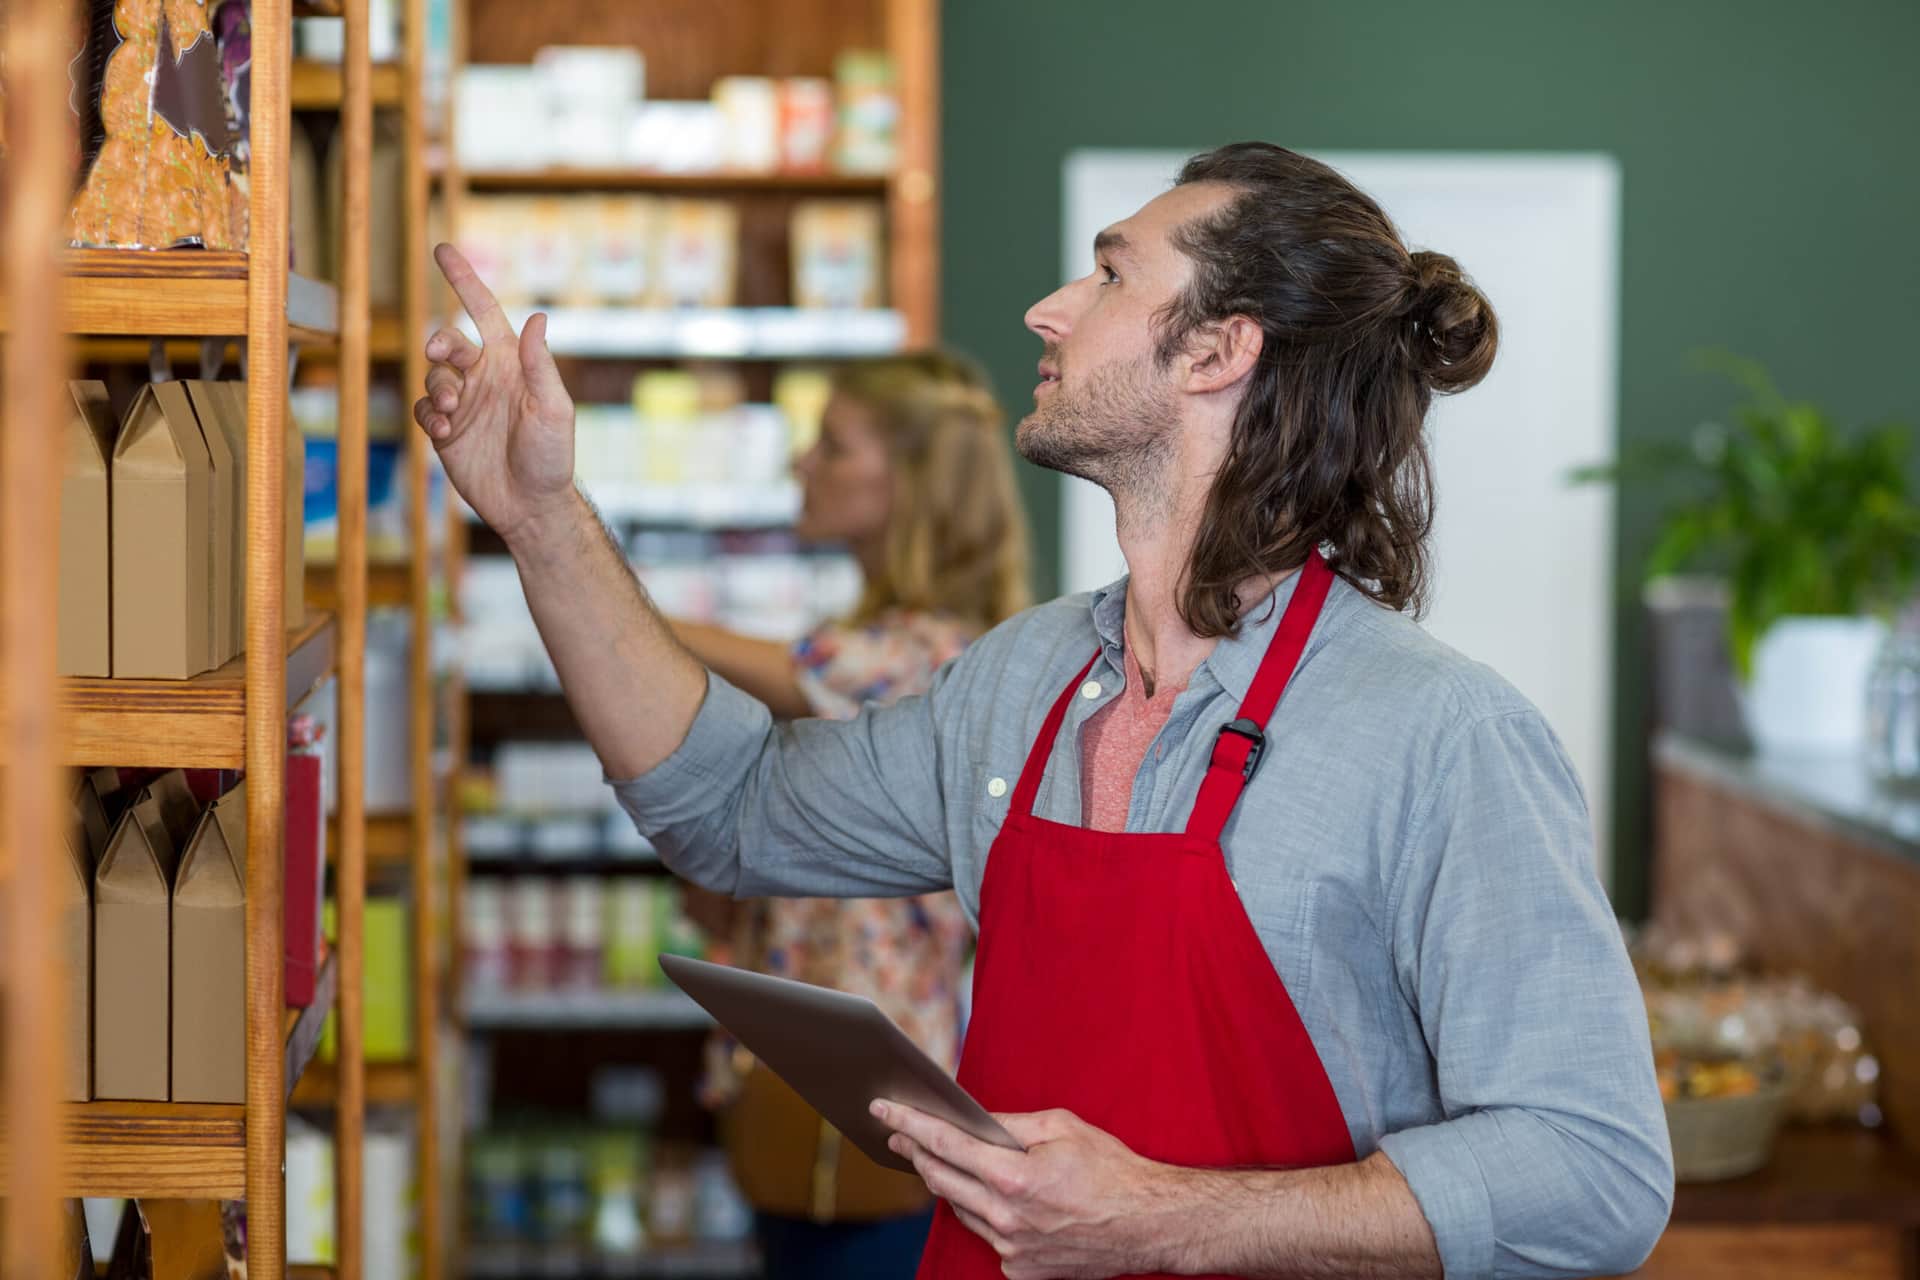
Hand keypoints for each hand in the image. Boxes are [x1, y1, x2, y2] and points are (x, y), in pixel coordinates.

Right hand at [413, 243, 576, 545]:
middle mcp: (484, 376)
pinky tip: (447, 434)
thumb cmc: (551, 456)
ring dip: (439, 388)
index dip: (464, 279)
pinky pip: (423, 410)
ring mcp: (464, 403)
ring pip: (432, 375)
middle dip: (440, 342)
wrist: (531, 505)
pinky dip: (430, 416)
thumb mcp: (552, 408)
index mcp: (510, 361)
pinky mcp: (445, 431)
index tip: (443, 249)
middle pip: (447, 341)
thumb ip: (539, 364)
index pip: (483, 311)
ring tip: (456, 413)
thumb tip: (538, 317)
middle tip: (443, 355)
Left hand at [872, 1100, 1182, 1278]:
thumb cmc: (1111, 1170)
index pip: (945, 1144)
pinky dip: (983, 1212)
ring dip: (947, 1182)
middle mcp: (1006, 1218)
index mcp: (1014, 1177)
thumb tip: (973, 1119)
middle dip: (915, 1152)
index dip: (909, 1123)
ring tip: (940, 1160)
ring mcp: (1011, 1250)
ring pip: (960, 1209)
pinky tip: (990, 1196)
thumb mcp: (1061, 1126)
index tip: (882, 1108)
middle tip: (899, 1134)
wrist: (1147, 1224)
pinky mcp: (1019, 1271)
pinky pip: (986, 1235)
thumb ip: (1010, 1124)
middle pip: (940, 1179)